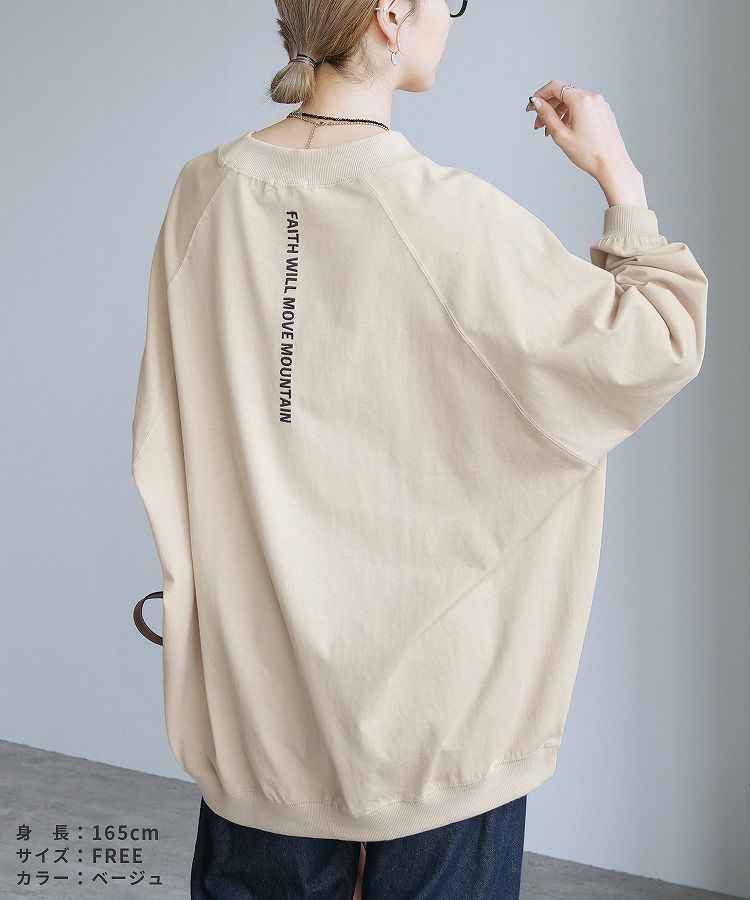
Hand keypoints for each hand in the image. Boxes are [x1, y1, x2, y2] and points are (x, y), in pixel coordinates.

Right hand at [526, 80, 647, 205]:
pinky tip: (566, 130)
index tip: (532, 106)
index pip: (555, 87)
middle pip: (563, 94)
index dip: (540, 95)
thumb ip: (547, 115)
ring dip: (559, 113)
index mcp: (581, 100)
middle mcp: (592, 98)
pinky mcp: (603, 112)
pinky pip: (583, 108)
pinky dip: (571, 115)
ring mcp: (600, 104)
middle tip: (538, 124)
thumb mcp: (561, 135)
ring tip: (551, 131)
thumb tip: (537, 103)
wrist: (612, 164)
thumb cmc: (590, 153)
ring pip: (573, 102)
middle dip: (548, 107)